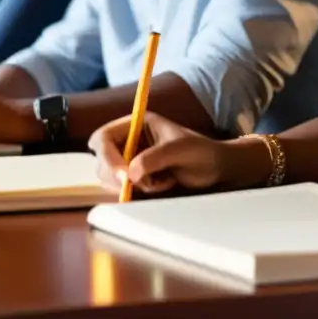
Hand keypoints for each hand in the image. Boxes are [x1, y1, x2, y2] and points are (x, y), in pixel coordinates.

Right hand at [88, 112, 263, 195]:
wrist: (217, 170)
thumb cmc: (202, 152)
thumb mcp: (181, 150)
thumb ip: (155, 158)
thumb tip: (130, 174)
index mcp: (135, 124)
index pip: (103, 137)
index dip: (107, 157)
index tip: (125, 176)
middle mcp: (127, 141)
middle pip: (100, 161)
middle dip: (118, 176)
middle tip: (147, 185)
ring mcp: (129, 161)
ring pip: (108, 179)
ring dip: (130, 186)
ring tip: (161, 182)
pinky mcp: (134, 179)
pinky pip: (121, 190)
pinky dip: (136, 194)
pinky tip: (161, 187)